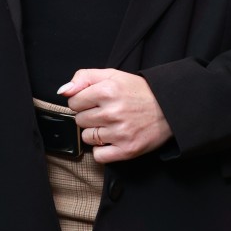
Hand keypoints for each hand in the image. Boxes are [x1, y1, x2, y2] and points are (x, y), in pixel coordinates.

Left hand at [57, 68, 174, 162]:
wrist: (168, 109)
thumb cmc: (138, 91)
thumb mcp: (112, 75)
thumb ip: (84, 78)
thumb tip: (63, 91)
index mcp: (108, 90)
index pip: (73, 101)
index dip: (83, 101)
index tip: (96, 100)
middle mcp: (113, 112)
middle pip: (79, 120)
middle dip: (90, 116)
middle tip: (107, 111)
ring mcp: (120, 133)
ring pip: (87, 137)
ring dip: (96, 132)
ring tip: (112, 125)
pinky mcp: (126, 150)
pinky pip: (98, 155)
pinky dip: (103, 149)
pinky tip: (113, 139)